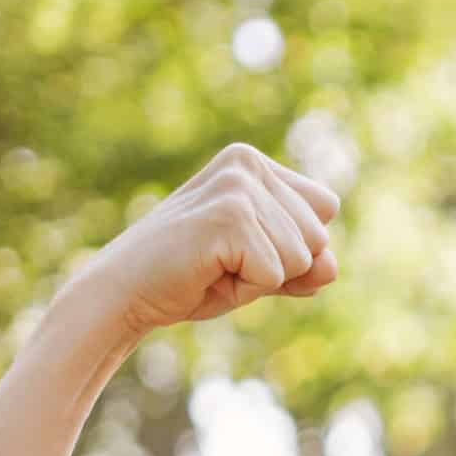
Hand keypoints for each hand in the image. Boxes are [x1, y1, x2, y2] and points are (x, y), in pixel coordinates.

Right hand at [68, 143, 341, 339]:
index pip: (325, 209)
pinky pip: (275, 274)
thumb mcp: (260, 268)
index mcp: (253, 163)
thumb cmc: (191, 278)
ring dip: (260, 279)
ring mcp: (237, 187)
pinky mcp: (229, 217)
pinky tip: (207, 273)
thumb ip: (304, 265)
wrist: (124, 293)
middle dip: (278, 267)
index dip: (292, 246)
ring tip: (213, 267)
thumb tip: (331, 266)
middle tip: (222, 263)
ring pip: (302, 258)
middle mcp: (247, 164)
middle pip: (319, 236)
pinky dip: (246, 289)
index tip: (240, 249)